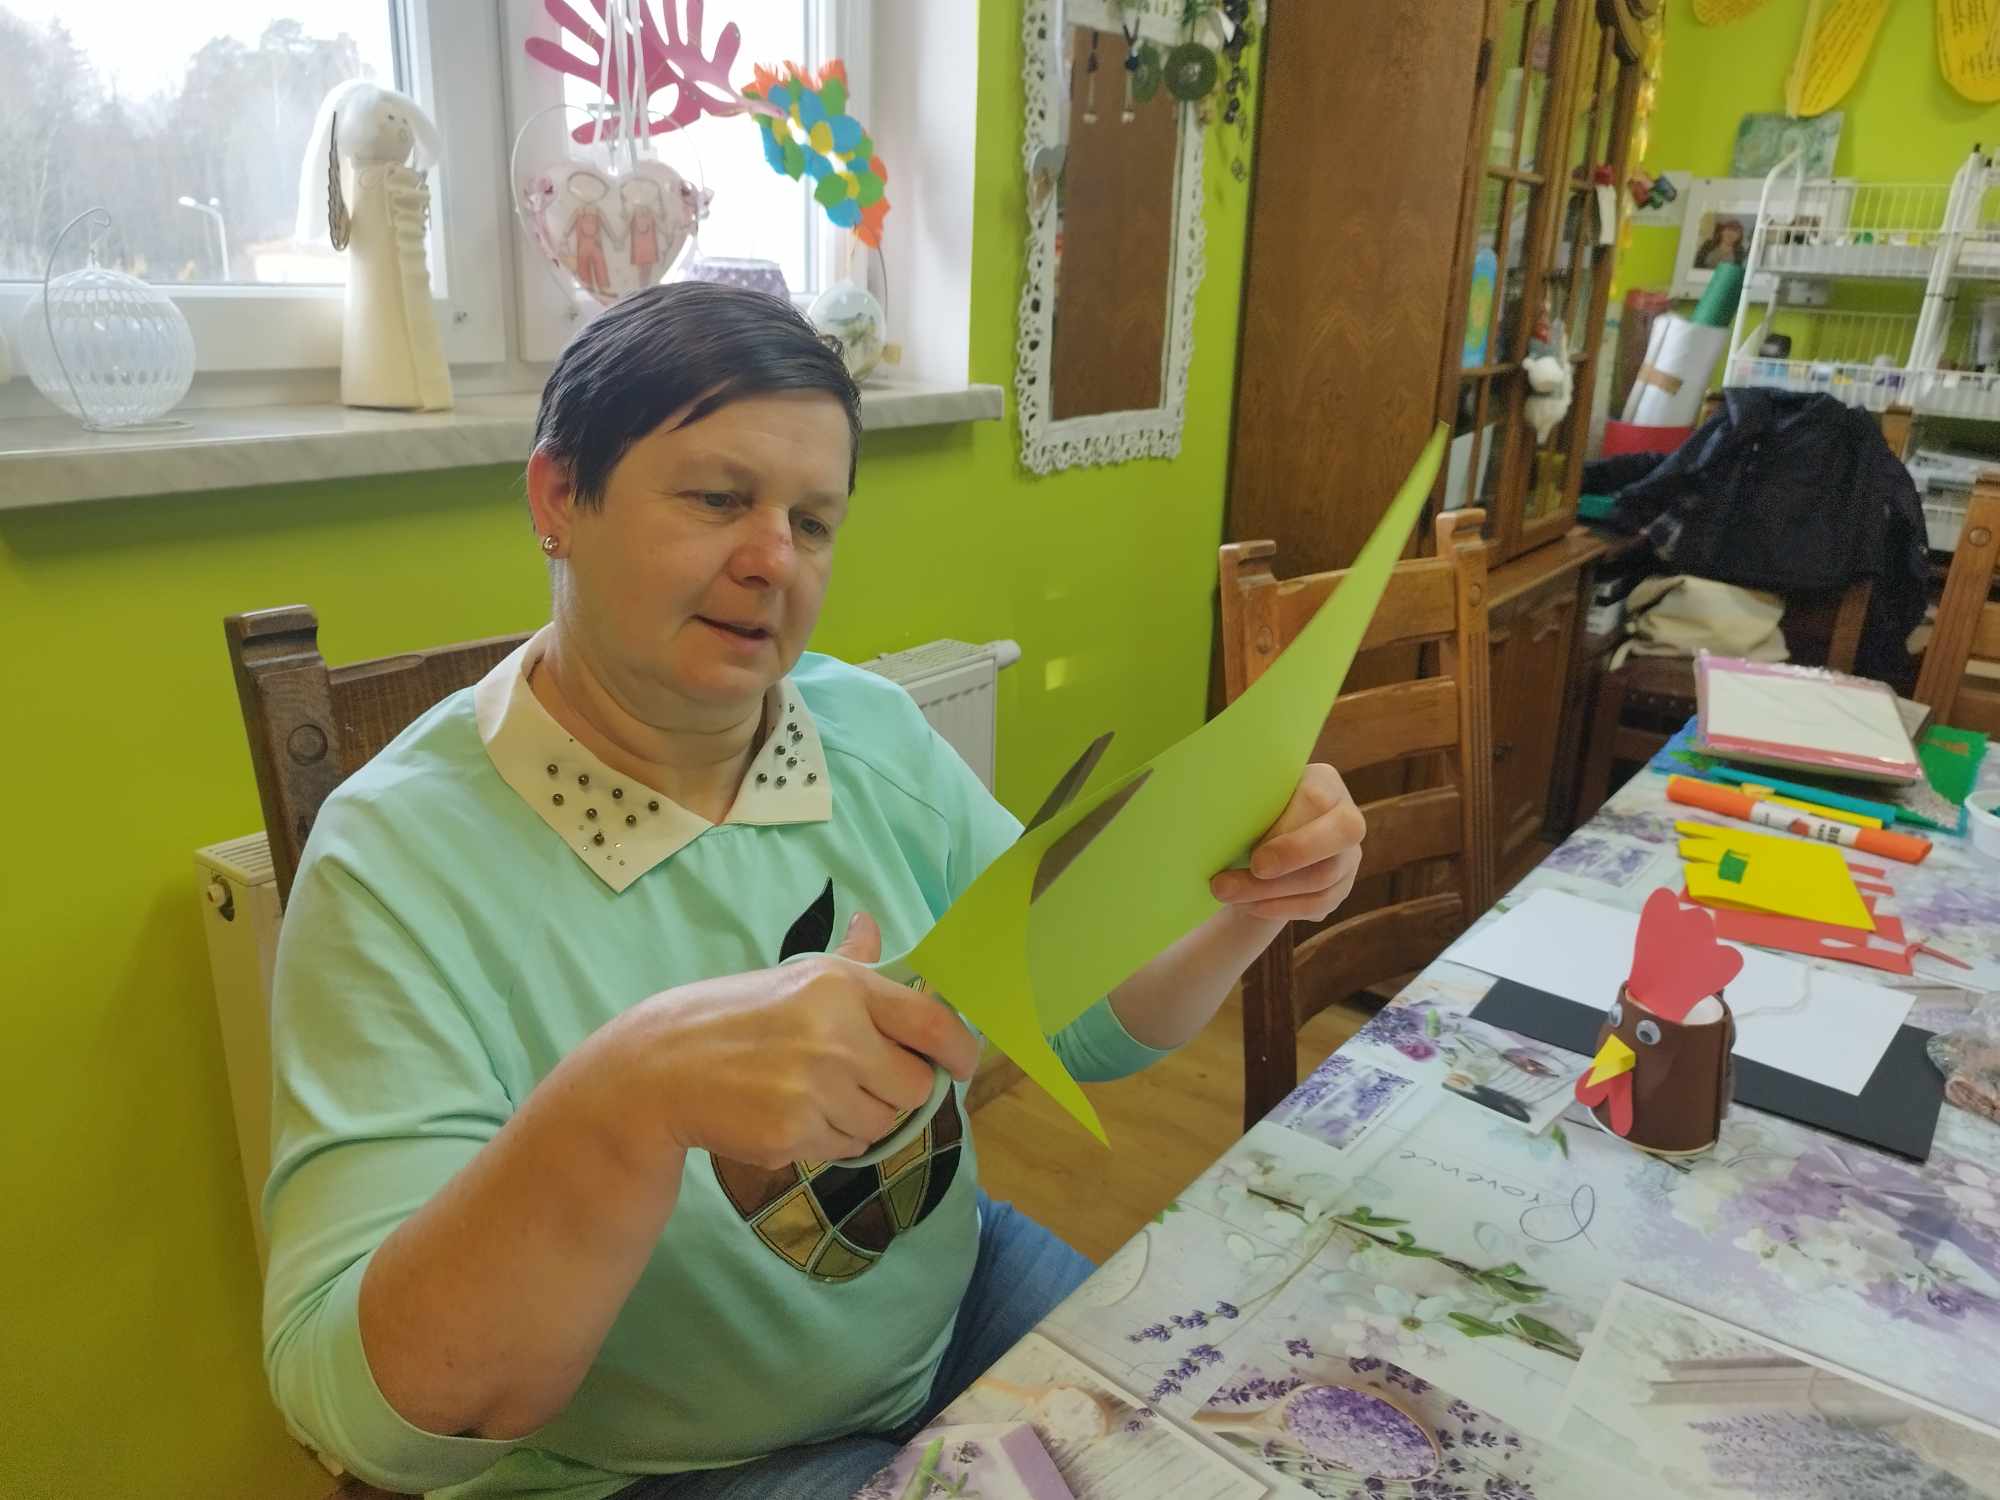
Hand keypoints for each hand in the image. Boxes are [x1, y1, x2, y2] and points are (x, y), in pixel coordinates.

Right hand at [595, 913, 979, 1167]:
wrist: (662, 1067)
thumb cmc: (737, 1016)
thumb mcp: (794, 975)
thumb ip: (849, 961)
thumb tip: (873, 926)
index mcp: (842, 987)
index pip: (930, 1022)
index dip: (959, 1049)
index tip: (963, 1065)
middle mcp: (836, 1035)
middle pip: (914, 1087)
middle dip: (894, 1090)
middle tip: (859, 1079)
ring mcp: (814, 1089)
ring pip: (881, 1124)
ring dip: (860, 1118)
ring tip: (813, 1094)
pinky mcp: (792, 1135)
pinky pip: (844, 1149)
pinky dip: (828, 1141)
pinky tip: (790, 1114)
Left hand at [1208, 763, 1365, 923]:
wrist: (1258, 843)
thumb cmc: (1248, 812)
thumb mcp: (1248, 799)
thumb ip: (1244, 803)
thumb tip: (1212, 815)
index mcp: (1324, 782)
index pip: (1315, 800)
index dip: (1286, 833)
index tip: (1253, 858)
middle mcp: (1346, 816)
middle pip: (1337, 839)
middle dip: (1288, 860)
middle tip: (1239, 877)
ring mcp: (1348, 855)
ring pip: (1323, 878)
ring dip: (1270, 892)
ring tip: (1227, 893)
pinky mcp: (1341, 888)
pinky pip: (1319, 904)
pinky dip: (1280, 908)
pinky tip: (1248, 905)